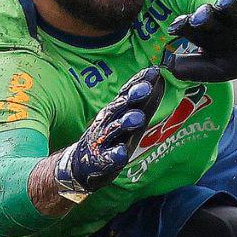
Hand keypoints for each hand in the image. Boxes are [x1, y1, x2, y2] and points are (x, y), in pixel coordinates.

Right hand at [54, 67, 164, 201]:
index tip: (153, 71)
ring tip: (138, 118)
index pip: (126, 94)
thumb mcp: (121, 120)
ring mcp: (101, 141)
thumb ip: (138, 105)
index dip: (137, 82)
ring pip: (113, 129)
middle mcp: (106, 123)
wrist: (79, 165)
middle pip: (119, 107)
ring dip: (125, 123)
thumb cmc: (108, 139)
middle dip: (132, 97)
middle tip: (146, 88)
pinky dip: (115, 155)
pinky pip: (108, 157)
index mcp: (113, 112)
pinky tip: (122, 153)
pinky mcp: (99, 160)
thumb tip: (157, 83)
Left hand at [163, 0, 236, 81]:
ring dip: (226, 3)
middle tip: (198, 20)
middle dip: (202, 15)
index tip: (174, 29)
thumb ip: (194, 70)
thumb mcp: (215, 70)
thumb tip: (170, 66)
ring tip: (226, 4)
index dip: (181, 26)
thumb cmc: (234, 61)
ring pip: (228, 3)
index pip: (189, 26)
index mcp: (204, 33)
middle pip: (207, 13)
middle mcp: (218, 20)